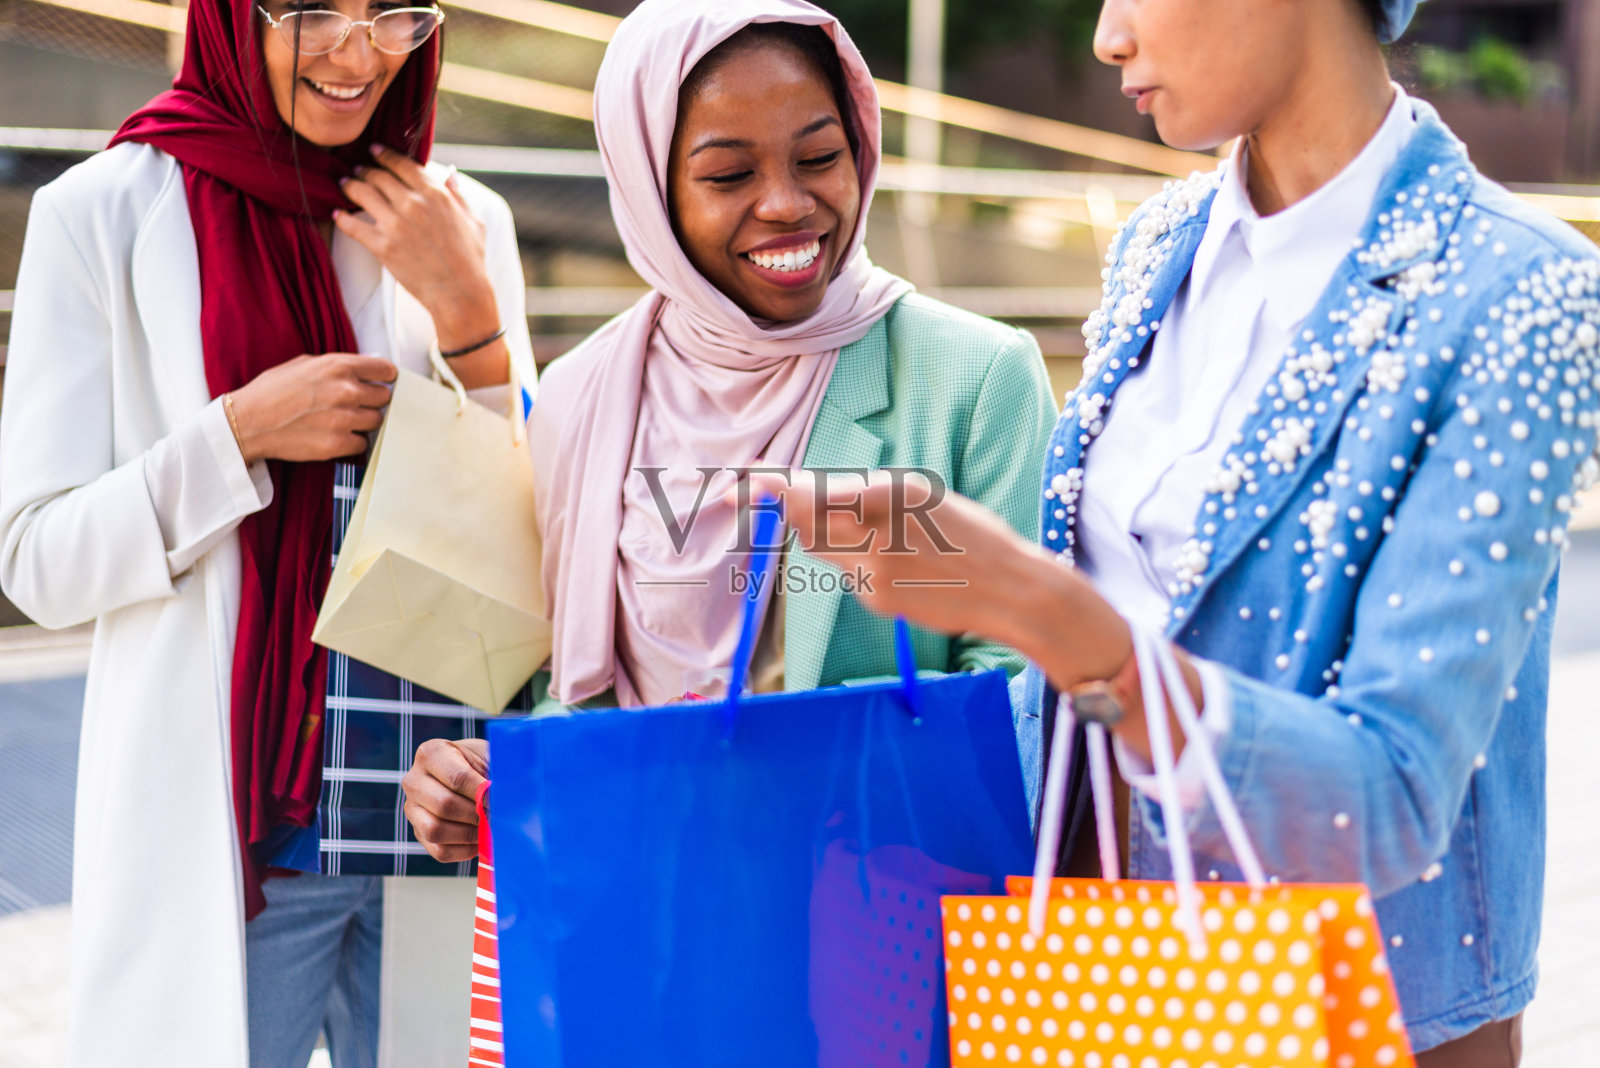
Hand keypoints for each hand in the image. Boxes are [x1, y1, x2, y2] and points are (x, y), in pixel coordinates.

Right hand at [227, 352, 395, 464]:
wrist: (248, 422)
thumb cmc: (272, 391)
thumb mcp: (304, 365)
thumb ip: (337, 367)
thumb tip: (362, 371)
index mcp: (339, 366)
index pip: (386, 370)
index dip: (385, 378)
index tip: (382, 383)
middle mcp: (346, 391)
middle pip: (384, 398)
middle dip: (372, 401)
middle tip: (355, 405)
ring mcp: (344, 419)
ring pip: (376, 421)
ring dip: (363, 423)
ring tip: (341, 421)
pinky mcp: (338, 444)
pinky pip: (363, 444)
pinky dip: (353, 442)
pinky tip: (335, 436)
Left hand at [335, 146, 501, 356]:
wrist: (460, 293)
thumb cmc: (470, 258)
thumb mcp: (473, 220)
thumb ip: (458, 195)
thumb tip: (450, 174)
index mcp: (435, 194)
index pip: (403, 164)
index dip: (385, 154)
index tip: (374, 151)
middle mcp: (413, 204)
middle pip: (378, 176)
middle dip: (365, 170)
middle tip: (358, 170)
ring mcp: (396, 225)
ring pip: (362, 193)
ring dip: (350, 186)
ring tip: (345, 184)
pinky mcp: (382, 246)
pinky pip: (352, 225)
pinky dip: (341, 217)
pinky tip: (336, 214)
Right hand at [401, 737, 488, 863]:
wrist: (471, 776)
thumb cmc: (481, 764)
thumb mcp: (488, 755)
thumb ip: (495, 770)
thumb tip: (504, 795)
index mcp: (431, 754)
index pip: (457, 778)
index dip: (482, 794)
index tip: (500, 800)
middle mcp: (414, 781)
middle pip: (444, 805)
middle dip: (476, 815)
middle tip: (496, 817)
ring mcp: (412, 809)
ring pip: (435, 830)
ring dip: (469, 834)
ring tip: (488, 829)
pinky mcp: (418, 832)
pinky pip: (439, 851)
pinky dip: (464, 850)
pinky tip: (480, 841)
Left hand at [751, 468, 1146, 715]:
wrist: (1012, 589)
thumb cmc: (971, 536)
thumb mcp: (926, 499)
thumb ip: (870, 498)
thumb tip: (814, 497)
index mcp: (893, 495)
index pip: (817, 493)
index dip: (774, 490)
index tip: (746, 483)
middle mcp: (879, 532)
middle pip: (807, 523)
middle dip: (785, 510)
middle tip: (756, 497)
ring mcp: (876, 570)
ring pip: (823, 549)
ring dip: (825, 535)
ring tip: (869, 532)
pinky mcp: (878, 599)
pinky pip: (850, 575)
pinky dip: (858, 565)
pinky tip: (899, 567)